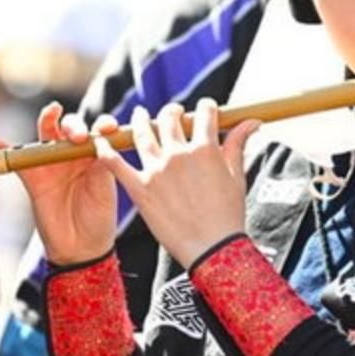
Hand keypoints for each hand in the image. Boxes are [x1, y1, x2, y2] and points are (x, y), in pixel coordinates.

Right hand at [0, 103, 118, 265]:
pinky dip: (1, 149)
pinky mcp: (33, 177)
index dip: (104, 124)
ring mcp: (52, 164)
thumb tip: (99, 138)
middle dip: (74, 124)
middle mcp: (74, 155)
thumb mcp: (105, 188)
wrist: (80, 248)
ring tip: (51, 112)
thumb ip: (102, 162)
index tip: (108, 127)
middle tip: (78, 136)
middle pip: (70, 127)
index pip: (99, 130)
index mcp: (96, 155)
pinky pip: (16, 159)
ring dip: (47, 120)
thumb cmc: (99, 218)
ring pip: (46, 134)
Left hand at [96, 98, 259, 267]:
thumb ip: (238, 144)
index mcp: (205, 149)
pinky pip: (116, 164)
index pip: (204, 114)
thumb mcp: (237, 176)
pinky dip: (106, 150)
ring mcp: (156, 170)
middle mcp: (178, 154)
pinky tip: (101, 141)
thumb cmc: (228, 215)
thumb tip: (253, 121)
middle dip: (173, 111)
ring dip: (141, 119)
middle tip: (173, 112)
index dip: (206, 107)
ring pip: (142, 133)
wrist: (211, 248)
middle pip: (170, 119)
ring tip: (140, 114)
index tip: (205, 109)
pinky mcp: (139, 189)